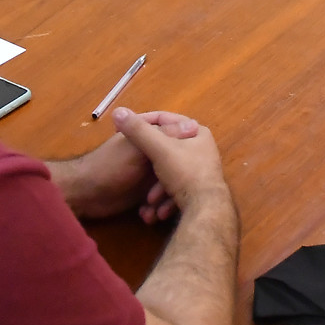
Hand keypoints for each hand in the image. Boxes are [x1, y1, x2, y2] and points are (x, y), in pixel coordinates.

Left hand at [57, 110, 202, 221]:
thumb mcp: (139, 149)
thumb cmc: (110, 166)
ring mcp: (149, 173)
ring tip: (161, 211)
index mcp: (149, 133)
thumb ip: (164, 136)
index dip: (188, 142)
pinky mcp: (145, 192)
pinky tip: (153, 217)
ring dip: (167, 198)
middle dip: (179, 178)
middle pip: (177, 160)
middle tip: (179, 192)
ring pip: (171, 182)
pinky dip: (158, 208)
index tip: (199, 155)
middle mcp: (152, 151)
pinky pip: (160, 199)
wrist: (86, 194)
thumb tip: (193, 125)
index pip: (177, 130)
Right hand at [113, 106, 228, 216]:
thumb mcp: (158, 148)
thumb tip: (119, 111)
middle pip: (164, 151)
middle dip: (148, 167)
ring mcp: (200, 171)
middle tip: (136, 173)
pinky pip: (176, 189)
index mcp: (197, 132)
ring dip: (155, 189)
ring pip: (168, 174)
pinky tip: (158, 212)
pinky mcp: (198, 191)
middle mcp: (201, 149)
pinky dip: (165, 200)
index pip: (164, 119)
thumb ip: (138, 130)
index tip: (122, 132)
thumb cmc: (184, 172)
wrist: (205, 210)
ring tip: (149, 203)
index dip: (141, 124)